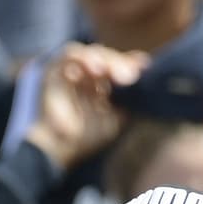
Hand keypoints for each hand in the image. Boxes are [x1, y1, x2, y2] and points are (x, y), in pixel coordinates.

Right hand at [25, 43, 147, 170]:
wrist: (59, 150)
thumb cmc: (87, 138)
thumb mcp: (116, 120)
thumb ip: (130, 101)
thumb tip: (147, 81)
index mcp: (103, 84)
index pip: (119, 66)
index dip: (131, 64)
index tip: (146, 67)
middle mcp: (88, 74)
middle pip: (108, 58)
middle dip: (121, 64)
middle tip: (131, 76)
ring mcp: (72, 70)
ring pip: (92, 53)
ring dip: (107, 60)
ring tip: (118, 75)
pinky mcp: (55, 69)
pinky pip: (70, 54)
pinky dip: (85, 58)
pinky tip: (96, 69)